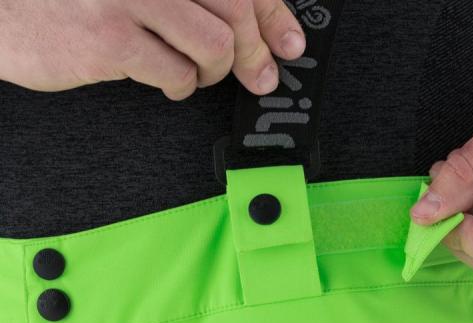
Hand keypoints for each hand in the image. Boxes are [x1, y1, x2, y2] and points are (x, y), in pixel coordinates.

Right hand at [0, 0, 305, 99]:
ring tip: (194, 73)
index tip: (290, 43)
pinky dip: (181, 86)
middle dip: (255, 53)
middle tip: (257, 75)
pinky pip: (176, 73)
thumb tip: (250, 29)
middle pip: (236, 11)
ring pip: (215, 45)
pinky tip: (168, 83)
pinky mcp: (109, 40)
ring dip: (214, 71)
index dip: (274, 15)